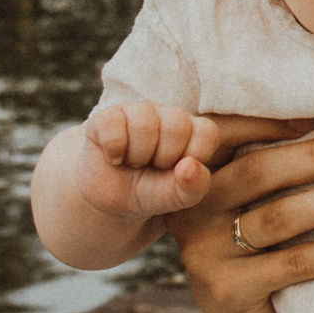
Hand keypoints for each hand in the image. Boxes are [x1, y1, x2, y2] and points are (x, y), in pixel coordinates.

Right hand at [78, 92, 221, 224]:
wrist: (111, 200)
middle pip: (177, 126)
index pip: (206, 132)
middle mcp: (167, 115)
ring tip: (134, 163)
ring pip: (144, 124)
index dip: (194, 158)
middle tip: (153, 167)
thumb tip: (189, 166)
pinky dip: (114, 150)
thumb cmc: (151, 192)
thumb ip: (194, 187)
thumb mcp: (177, 198)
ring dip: (138, 155)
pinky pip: (113, 125)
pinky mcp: (107, 117)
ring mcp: (136, 112)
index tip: (179, 172)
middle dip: (164, 159)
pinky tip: (114, 158)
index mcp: (192, 130)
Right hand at [165, 119, 313, 312]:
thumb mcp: (256, 202)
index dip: (273, 120)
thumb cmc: (265, 250)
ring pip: (277, 217)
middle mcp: (192, 209)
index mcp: (197, 175)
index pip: (227, 133)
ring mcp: (204, 253)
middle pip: (256, 171)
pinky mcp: (228, 291)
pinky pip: (292, 264)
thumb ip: (274, 163)